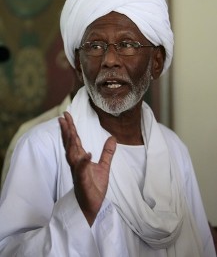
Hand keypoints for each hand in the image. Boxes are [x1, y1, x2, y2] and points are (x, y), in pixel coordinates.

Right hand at [59, 111, 115, 225]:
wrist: (92, 205)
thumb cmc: (94, 186)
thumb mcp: (104, 166)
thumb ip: (107, 152)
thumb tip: (113, 138)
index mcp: (81, 158)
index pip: (74, 140)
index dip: (71, 128)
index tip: (67, 116)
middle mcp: (77, 163)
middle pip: (70, 144)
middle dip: (67, 130)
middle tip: (63, 116)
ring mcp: (78, 171)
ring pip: (72, 154)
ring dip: (70, 142)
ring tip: (70, 129)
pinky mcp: (83, 180)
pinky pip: (82, 170)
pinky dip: (84, 162)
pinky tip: (87, 154)